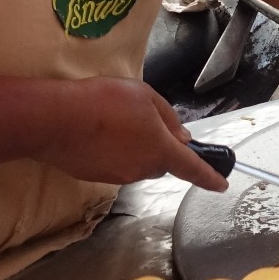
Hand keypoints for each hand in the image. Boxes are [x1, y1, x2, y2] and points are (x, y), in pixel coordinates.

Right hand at [33, 77, 228, 190]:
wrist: (57, 119)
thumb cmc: (105, 101)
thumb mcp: (145, 95)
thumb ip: (168, 118)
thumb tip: (181, 139)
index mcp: (161, 150)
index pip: (192, 168)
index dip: (209, 177)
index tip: (221, 184)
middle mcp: (143, 169)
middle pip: (160, 162)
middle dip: (157, 146)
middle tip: (140, 120)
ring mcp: (118, 177)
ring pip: (136, 163)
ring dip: (132, 147)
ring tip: (112, 122)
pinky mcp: (96, 177)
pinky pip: (114, 164)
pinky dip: (112, 152)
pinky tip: (96, 133)